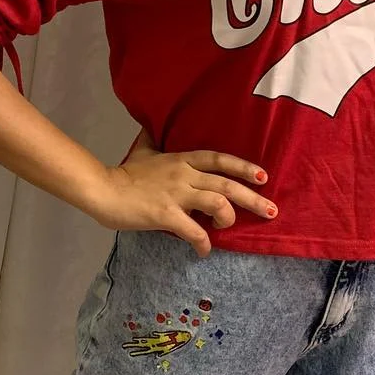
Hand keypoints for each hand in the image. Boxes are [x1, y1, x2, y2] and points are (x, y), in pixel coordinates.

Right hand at [92, 128, 277, 256]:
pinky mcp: (165, 214)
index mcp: (182, 160)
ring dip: (229, 218)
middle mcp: (184, 174)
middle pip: (227, 183)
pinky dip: (203, 242)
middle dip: (253, 198)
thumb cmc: (124, 173)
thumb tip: (151, 124)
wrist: (102, 189)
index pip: (220, 160)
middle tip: (272, 211)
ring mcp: (176, 194)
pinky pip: (193, 230)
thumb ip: (152, 139)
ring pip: (217, 202)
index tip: (264, 176)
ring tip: (228, 227)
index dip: (244, 167)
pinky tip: (204, 250)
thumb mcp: (142, 150)